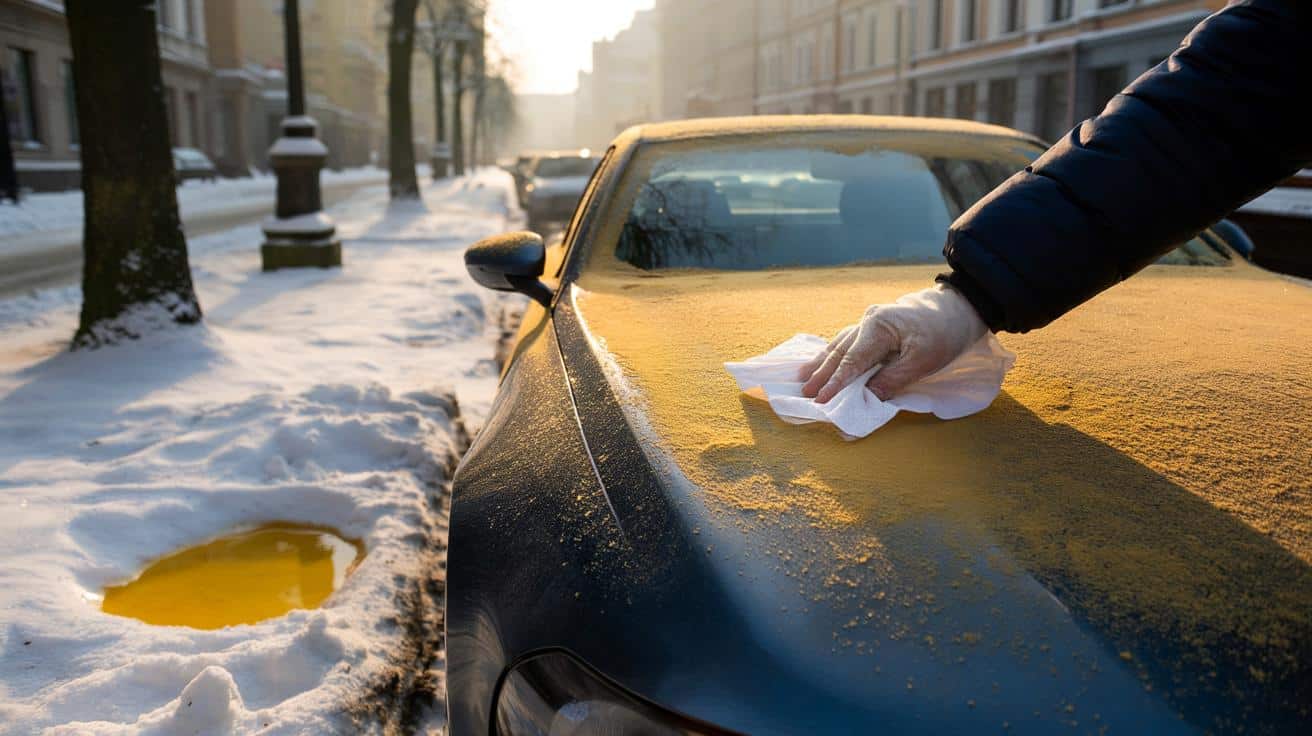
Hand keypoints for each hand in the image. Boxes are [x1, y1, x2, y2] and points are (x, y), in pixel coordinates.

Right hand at [799, 285, 987, 402]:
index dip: (835, 383)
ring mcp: (871, 320)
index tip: (820, 400)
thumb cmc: (945, 333)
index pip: (851, 361)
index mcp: (877, 326)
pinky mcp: (878, 325)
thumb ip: (892, 380)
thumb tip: (867, 397)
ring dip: (824, 362)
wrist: (962, 306)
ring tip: (804, 377)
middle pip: (840, 351)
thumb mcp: (923, 361)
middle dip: (822, 373)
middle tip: (804, 392)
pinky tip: (825, 360)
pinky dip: (836, 353)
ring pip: (841, 344)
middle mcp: (868, 320)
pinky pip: (850, 341)